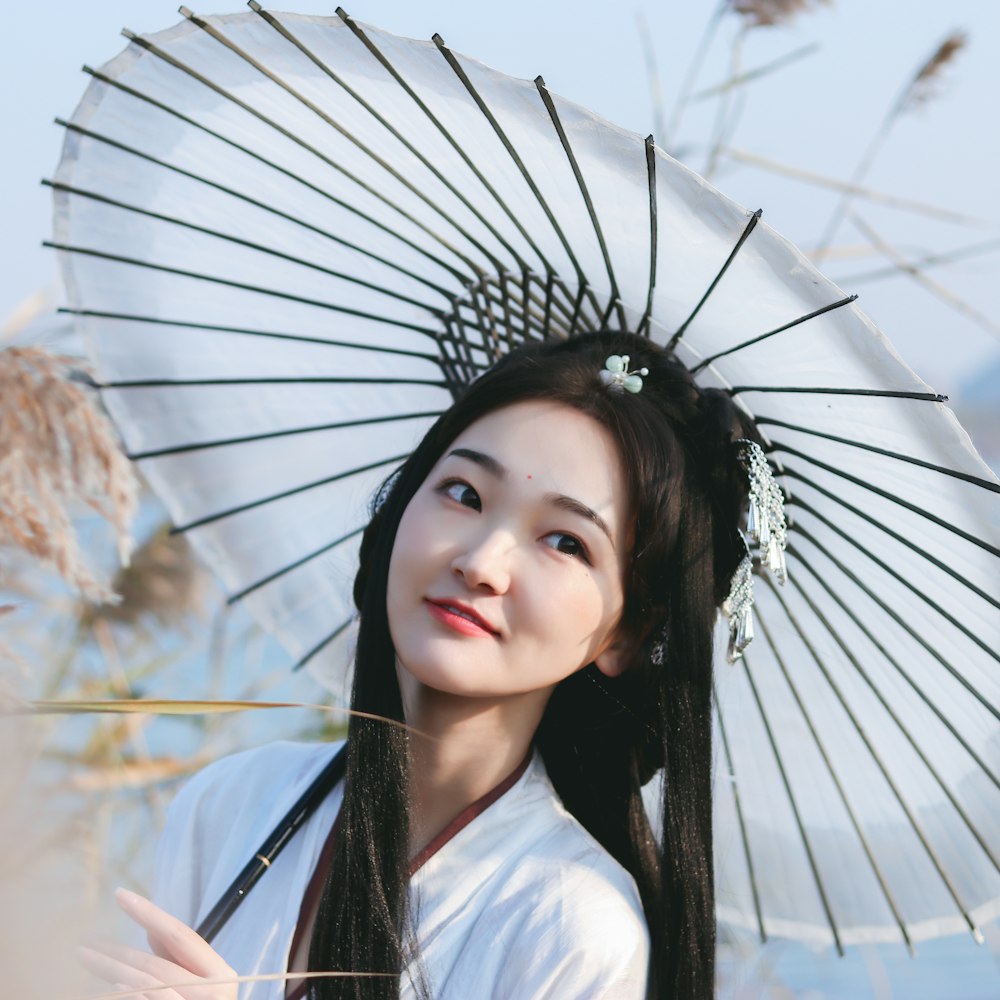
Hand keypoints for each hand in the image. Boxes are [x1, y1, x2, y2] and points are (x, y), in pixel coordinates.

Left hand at [78, 888, 238, 999]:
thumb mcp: (202, 984)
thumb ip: (179, 960)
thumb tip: (151, 935)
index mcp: (221, 971)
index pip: (181, 935)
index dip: (149, 913)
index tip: (121, 895)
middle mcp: (214, 990)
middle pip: (158, 963)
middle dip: (118, 952)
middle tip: (84, 945)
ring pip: (152, 984)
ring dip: (115, 971)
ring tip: (88, 960)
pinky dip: (134, 996)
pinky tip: (114, 988)